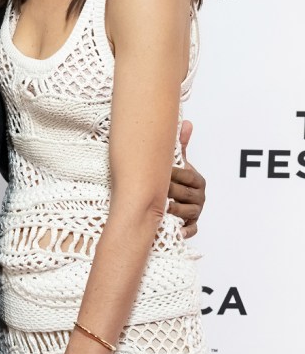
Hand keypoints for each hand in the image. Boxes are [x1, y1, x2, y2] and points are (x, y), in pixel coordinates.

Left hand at [168, 119, 205, 237]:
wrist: (167, 203)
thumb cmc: (171, 181)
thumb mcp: (176, 163)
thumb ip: (180, 146)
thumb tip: (187, 122)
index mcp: (198, 180)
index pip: (186, 176)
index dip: (172, 174)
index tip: (159, 173)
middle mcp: (199, 196)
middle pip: (184, 193)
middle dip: (168, 191)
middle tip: (153, 189)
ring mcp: (196, 212)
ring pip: (186, 211)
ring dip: (173, 210)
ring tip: (161, 206)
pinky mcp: (192, 226)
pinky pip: (191, 230)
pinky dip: (184, 231)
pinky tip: (174, 229)